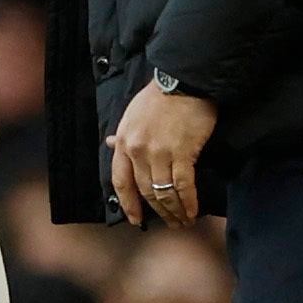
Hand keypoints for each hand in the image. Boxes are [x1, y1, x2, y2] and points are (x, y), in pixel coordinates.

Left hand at [107, 78, 216, 227]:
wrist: (183, 80)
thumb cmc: (159, 95)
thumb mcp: (133, 113)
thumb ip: (124, 134)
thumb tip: (110, 144)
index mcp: (124, 141)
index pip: (121, 181)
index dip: (128, 204)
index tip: (136, 219)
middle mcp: (138, 150)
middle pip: (145, 191)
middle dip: (158, 211)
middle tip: (169, 223)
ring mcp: (159, 153)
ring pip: (164, 193)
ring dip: (174, 211)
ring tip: (183, 220)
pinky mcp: (182, 153)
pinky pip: (183, 186)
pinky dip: (188, 202)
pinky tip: (192, 211)